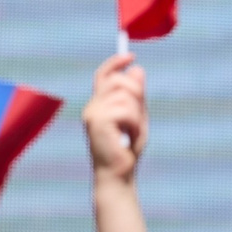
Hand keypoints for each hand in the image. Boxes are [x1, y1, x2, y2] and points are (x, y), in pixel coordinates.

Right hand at [84, 53, 148, 184]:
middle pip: (119, 80)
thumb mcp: (136, 116)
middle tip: (138, 117)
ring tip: (132, 132)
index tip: (131, 56)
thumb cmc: (126, 148)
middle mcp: (92, 106)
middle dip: (137, 93)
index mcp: (99, 104)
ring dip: (137, 114)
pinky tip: (129, 138)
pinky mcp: (98, 123)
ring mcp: (93, 114)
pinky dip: (135, 124)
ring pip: (126, 95)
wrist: (118, 174)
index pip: (103, 75)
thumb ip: (137, 95)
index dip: (115, 62)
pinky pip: (126, 110)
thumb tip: (137, 69)